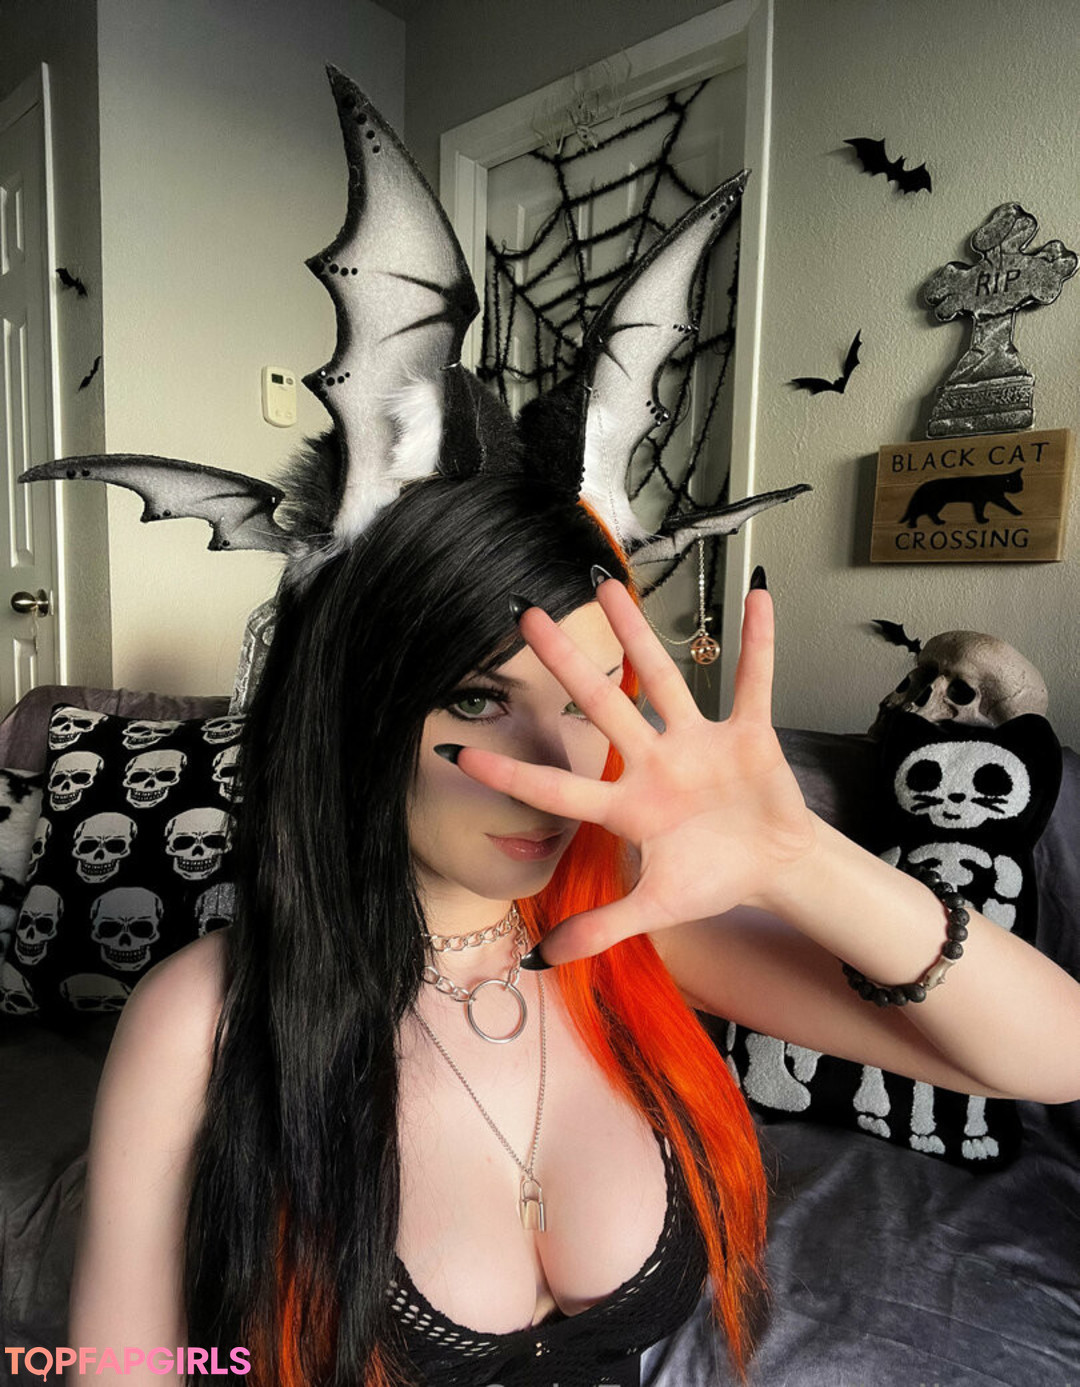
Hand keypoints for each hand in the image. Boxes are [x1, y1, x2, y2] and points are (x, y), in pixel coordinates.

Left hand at [446, 575, 816, 962]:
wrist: (772, 868)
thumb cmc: (711, 879)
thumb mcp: (655, 909)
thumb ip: (600, 929)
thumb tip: (539, 961)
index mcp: (627, 806)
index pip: (559, 788)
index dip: (513, 773)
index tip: (462, 749)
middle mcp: (654, 763)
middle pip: (600, 707)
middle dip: (565, 663)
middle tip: (525, 615)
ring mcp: (697, 744)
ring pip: (661, 679)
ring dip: (638, 634)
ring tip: (607, 585)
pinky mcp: (746, 736)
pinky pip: (751, 683)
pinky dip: (757, 645)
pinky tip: (757, 598)